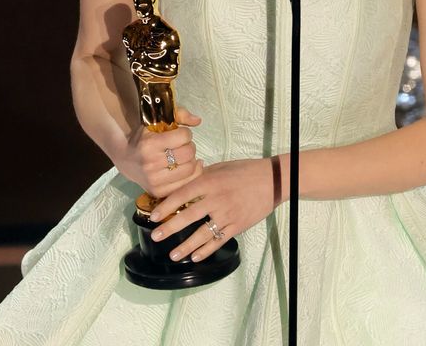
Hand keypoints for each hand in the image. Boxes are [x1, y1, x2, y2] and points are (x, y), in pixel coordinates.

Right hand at [115, 106, 202, 198]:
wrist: (126, 160)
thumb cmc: (144, 138)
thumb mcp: (156, 122)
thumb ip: (178, 115)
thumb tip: (198, 120)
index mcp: (150, 144)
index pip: (184, 136)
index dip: (185, 133)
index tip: (180, 134)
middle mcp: (151, 164)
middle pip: (188, 153)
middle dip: (189, 146)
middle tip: (183, 146)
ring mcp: (155, 181)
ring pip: (190, 169)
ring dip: (191, 160)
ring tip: (183, 157)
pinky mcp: (159, 192)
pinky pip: (187, 184)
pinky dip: (191, 175)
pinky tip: (186, 167)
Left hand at [148, 157, 281, 263]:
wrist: (272, 180)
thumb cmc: (245, 171)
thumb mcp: (221, 168)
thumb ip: (202, 176)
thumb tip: (183, 182)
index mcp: (210, 182)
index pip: (182, 195)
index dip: (165, 206)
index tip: (153, 216)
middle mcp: (216, 199)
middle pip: (188, 215)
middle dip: (169, 227)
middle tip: (156, 236)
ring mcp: (227, 214)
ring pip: (202, 233)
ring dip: (185, 246)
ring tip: (173, 255)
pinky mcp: (237, 226)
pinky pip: (218, 240)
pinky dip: (206, 250)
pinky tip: (195, 257)